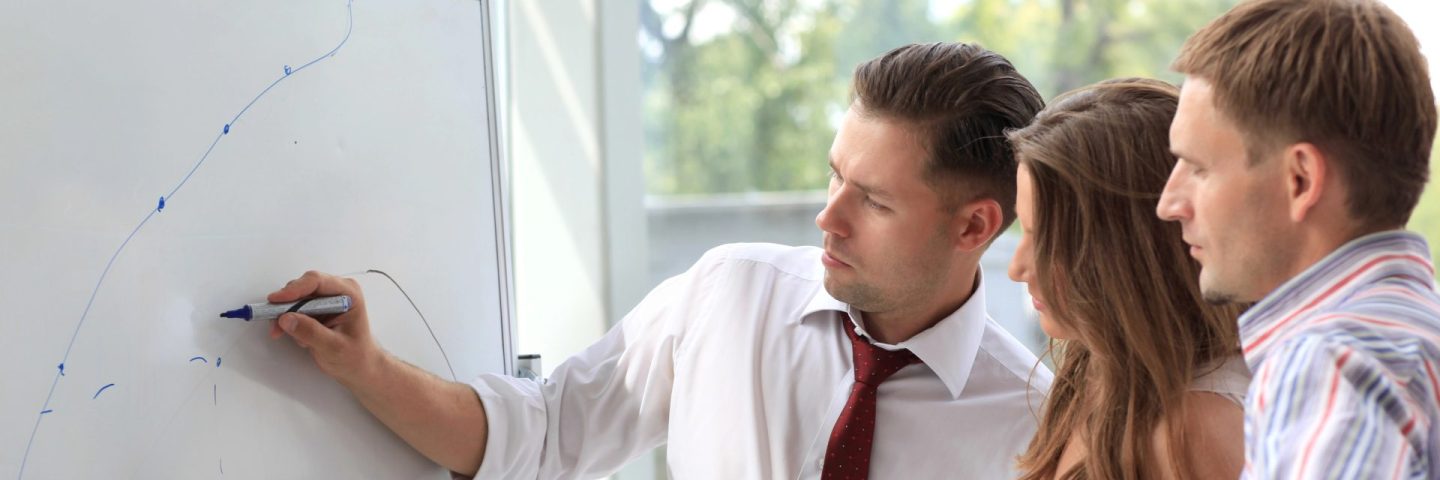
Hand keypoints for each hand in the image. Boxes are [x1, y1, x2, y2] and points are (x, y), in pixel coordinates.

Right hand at [267, 270, 380, 384]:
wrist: (357, 365)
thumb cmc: (355, 355)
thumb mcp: (334, 347)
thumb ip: (311, 332)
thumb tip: (287, 319)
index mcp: (348, 293)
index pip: (317, 282)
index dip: (295, 289)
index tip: (276, 300)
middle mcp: (335, 292)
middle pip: (302, 288)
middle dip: (286, 306)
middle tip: (277, 324)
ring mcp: (323, 300)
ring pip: (294, 299)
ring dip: (287, 317)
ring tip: (297, 338)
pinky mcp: (313, 309)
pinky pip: (292, 310)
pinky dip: (289, 323)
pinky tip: (301, 339)